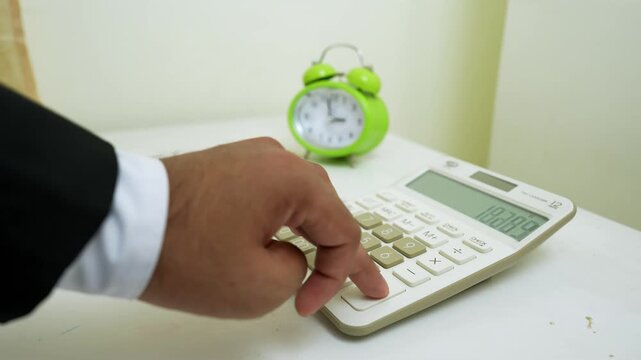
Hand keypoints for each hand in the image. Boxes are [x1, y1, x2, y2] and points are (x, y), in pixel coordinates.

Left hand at [139, 137, 387, 317]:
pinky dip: (284, 221)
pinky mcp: (230, 167)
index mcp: (294, 181)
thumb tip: (289, 256)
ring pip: (299, 203)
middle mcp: (277, 159)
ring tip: (327, 261)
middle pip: (327, 212)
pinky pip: (271, 195)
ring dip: (314, 235)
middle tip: (366, 280)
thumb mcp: (257, 286)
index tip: (310, 304)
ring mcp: (251, 159)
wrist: (119, 222)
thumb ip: (297, 273)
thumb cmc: (180, 249)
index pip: (342, 232)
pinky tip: (289, 237)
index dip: (337, 276)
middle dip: (342, 252)